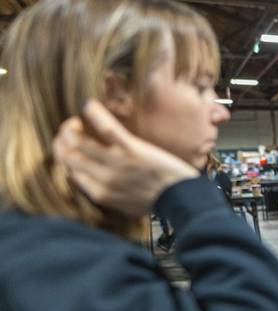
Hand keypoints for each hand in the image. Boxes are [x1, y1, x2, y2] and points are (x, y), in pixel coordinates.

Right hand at [53, 100, 197, 216]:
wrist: (182, 198)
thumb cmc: (157, 200)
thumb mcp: (123, 206)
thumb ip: (101, 193)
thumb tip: (77, 179)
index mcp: (100, 193)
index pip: (69, 171)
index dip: (64, 156)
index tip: (69, 147)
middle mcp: (103, 179)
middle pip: (68, 156)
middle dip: (62, 140)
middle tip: (70, 129)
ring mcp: (116, 163)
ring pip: (78, 142)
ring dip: (70, 128)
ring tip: (76, 121)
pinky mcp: (132, 150)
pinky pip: (106, 128)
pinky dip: (94, 114)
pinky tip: (89, 105)